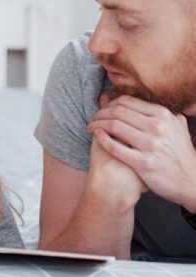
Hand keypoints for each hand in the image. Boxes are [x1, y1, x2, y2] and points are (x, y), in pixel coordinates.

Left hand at [88, 94, 195, 209]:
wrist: (191, 180)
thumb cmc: (180, 152)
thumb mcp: (176, 125)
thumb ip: (160, 111)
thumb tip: (141, 96)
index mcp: (163, 115)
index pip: (127, 101)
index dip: (110, 103)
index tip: (103, 108)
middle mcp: (157, 127)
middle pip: (117, 112)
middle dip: (101, 113)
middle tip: (94, 118)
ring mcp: (150, 145)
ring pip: (113, 126)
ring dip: (97, 124)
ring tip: (91, 127)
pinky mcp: (143, 163)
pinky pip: (115, 147)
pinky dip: (101, 139)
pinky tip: (96, 136)